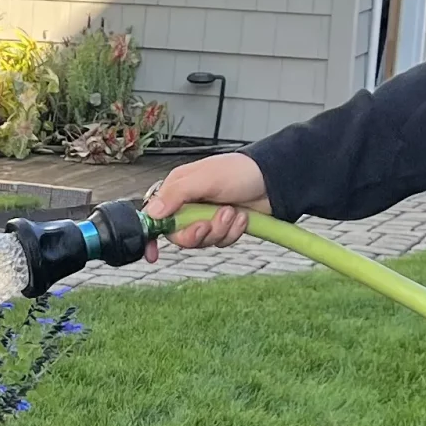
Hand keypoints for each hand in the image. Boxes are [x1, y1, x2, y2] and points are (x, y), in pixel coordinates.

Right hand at [141, 153, 271, 258]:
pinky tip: (241, 217)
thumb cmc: (238, 171)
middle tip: (208, 224)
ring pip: (202, 241)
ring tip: (232, 212)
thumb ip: (176, 195)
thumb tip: (152, 213)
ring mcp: (207, 218)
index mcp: (178, 190)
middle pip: (179, 235)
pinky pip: (221, 242)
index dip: (152, 236)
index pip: (156, 217)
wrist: (273, 179)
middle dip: (196, 233)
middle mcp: (189, 205)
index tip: (152, 254)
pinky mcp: (223, 228)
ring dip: (220, 230)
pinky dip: (232, 232)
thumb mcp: (204, 179)